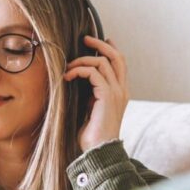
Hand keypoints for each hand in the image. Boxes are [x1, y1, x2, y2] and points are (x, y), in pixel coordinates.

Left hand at [63, 36, 129, 152]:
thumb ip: (91, 94)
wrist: (99, 151)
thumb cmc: (92, 134)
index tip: (97, 41)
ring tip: (68, 68)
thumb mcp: (91, 109)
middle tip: (85, 39)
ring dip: (82, 60)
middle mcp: (121, 90)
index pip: (120, 64)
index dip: (110, 49)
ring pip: (103, 62)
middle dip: (100, 44)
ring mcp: (116, 92)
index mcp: (120, 92)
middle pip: (116, 57)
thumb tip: (79, 80)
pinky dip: (79, 70)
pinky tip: (68, 77)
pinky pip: (93, 73)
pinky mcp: (107, 96)